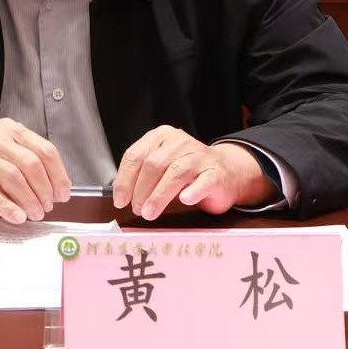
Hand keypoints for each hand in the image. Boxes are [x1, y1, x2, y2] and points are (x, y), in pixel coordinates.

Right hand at [0, 118, 71, 223]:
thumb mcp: (2, 148)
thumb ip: (26, 160)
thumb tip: (55, 186)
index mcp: (11, 130)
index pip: (45, 150)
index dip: (58, 175)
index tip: (63, 194)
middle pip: (31, 164)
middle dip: (45, 190)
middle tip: (48, 206)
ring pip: (13, 177)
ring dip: (29, 200)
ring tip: (35, 214)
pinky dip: (7, 206)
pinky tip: (17, 216)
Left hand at [111, 126, 276, 218]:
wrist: (227, 171)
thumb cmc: (188, 171)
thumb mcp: (162, 166)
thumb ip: (143, 174)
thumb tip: (122, 196)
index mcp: (161, 136)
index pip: (136, 154)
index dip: (125, 179)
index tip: (120, 200)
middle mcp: (180, 142)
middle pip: (154, 164)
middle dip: (141, 189)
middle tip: (137, 209)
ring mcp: (199, 155)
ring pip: (175, 172)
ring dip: (159, 195)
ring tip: (150, 212)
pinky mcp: (216, 172)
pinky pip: (203, 180)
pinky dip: (193, 190)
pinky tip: (185, 200)